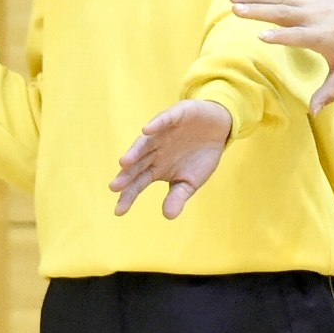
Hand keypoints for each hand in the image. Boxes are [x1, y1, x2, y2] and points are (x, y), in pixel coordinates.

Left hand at [111, 100, 232, 217]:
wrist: (218, 128)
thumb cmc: (199, 156)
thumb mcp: (191, 181)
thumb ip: (178, 196)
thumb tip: (167, 216)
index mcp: (156, 168)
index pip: (138, 183)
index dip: (128, 195)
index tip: (119, 211)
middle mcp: (154, 151)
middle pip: (137, 164)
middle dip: (126, 175)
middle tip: (115, 187)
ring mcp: (162, 134)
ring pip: (145, 143)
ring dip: (135, 151)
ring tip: (124, 162)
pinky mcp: (174, 116)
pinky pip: (163, 120)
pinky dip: (156, 125)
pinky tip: (147, 130)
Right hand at [229, 0, 333, 114]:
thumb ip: (329, 93)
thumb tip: (314, 113)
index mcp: (324, 36)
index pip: (300, 36)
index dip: (282, 36)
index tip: (261, 36)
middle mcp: (316, 16)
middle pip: (284, 13)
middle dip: (259, 10)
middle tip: (236, 9)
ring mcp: (311, 3)